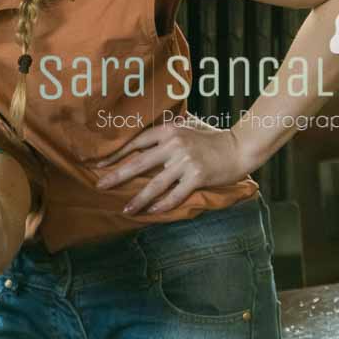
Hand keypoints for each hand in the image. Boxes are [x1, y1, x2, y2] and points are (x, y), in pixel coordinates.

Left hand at [93, 114, 251, 214]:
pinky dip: (163, 204)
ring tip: (125, 210)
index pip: (135, 143)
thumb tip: (142, 139)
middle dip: (116, 176)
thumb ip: (166, 132)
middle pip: (138, 163)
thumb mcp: (186, 127)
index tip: (99, 164)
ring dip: (139, 199)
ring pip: (155, 184)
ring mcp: (185, 161)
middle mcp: (174, 144)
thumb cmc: (211, 137)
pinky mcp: (197, 176)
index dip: (115, 154)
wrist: (240, 146)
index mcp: (168, 130)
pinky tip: (152, 212)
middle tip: (99, 186)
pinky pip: (175, 194)